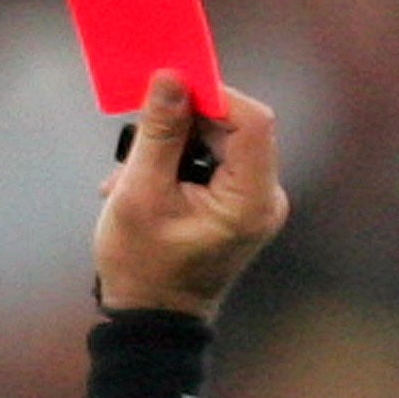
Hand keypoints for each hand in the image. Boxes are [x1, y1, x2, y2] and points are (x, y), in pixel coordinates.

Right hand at [93, 66, 288, 320]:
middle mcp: (265, 198)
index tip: (169, 90)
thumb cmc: (143, 269)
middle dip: (187, 119)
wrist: (152, 321)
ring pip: (222, 137)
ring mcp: (255, 201)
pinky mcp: (240, 202)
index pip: (251, 119)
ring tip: (133, 170)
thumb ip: (160, 131)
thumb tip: (171, 76)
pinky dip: (181, 159)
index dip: (212, 93)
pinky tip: (146, 179)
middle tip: (141, 133)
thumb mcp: (140, 193)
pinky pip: (217, 158)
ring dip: (175, 141)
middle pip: (237, 123)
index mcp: (250, 201)